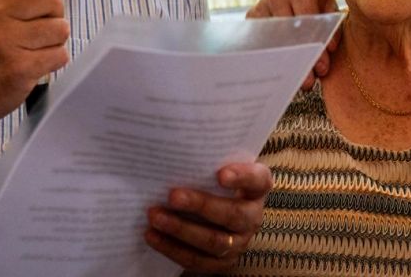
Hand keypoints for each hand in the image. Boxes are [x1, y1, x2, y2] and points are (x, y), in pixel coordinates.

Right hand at [0, 0, 76, 122]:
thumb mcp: (1, 11)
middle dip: (54, 14)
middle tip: (35, 29)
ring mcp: (4, 39)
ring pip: (61, 27)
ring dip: (55, 40)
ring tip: (33, 47)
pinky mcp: (18, 66)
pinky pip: (60, 54)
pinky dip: (53, 61)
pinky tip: (34, 64)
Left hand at [144, 162, 272, 271]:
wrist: (215, 212)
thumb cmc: (212, 181)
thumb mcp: (215, 168)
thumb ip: (205, 160)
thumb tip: (173, 147)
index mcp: (256, 188)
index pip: (258, 180)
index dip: (242, 177)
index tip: (220, 174)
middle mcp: (253, 217)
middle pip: (233, 215)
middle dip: (201, 205)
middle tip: (172, 196)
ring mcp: (239, 242)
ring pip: (214, 241)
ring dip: (181, 230)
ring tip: (155, 217)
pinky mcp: (222, 262)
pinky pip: (197, 260)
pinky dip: (172, 248)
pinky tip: (152, 236)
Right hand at [248, 0, 339, 89]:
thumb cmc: (316, 3)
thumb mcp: (329, 10)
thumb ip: (334, 28)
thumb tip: (328, 48)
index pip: (307, 22)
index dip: (316, 46)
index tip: (322, 68)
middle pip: (288, 33)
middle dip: (300, 59)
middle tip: (308, 82)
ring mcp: (261, 5)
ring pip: (273, 40)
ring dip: (284, 62)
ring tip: (295, 82)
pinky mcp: (250, 17)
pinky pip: (260, 41)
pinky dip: (271, 57)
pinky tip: (281, 72)